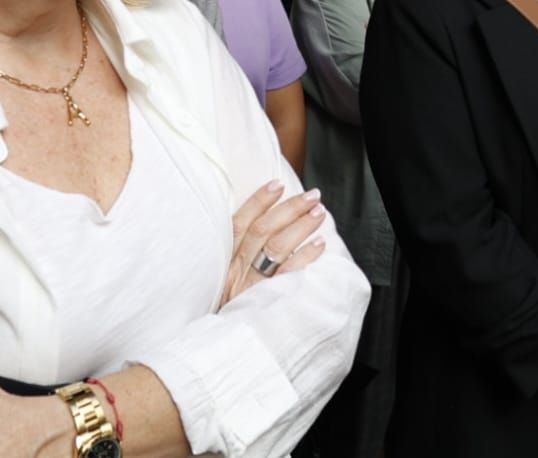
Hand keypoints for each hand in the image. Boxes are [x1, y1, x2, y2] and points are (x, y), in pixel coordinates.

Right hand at [223, 180, 328, 305]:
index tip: (278, 184)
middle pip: (263, 231)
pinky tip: (319, 243)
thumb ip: (238, 258)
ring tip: (319, 212)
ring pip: (277, 247)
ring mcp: (251, 287)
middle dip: (289, 209)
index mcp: (223, 262)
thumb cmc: (224, 314)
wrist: (217, 352)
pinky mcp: (265, 302)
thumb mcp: (222, 284)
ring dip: (300, 226)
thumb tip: (267, 228)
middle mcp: (236, 271)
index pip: (239, 223)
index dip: (258, 202)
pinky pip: (288, 274)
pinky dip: (305, 256)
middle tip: (313, 195)